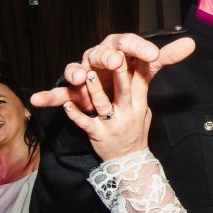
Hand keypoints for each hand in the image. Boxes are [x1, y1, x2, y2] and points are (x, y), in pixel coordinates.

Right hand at [30, 34, 193, 110]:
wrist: (104, 87)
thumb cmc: (123, 73)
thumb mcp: (145, 66)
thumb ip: (165, 56)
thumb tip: (192, 43)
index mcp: (117, 48)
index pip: (129, 42)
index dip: (140, 47)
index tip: (153, 54)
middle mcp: (98, 57)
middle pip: (101, 53)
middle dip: (107, 56)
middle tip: (116, 60)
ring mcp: (83, 73)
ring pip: (77, 70)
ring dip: (77, 72)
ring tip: (80, 78)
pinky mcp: (72, 91)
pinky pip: (59, 93)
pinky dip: (48, 96)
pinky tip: (37, 100)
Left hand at [60, 43, 155, 160]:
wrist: (129, 162)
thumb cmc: (136, 132)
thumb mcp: (145, 112)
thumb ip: (140, 92)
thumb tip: (142, 68)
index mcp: (139, 105)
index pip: (142, 81)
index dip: (140, 65)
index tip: (137, 50)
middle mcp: (127, 113)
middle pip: (124, 89)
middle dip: (119, 72)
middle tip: (115, 56)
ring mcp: (112, 124)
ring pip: (102, 104)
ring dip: (94, 89)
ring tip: (86, 74)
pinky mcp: (98, 134)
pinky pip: (85, 123)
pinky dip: (75, 114)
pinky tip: (67, 106)